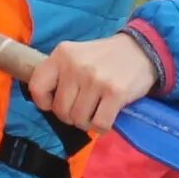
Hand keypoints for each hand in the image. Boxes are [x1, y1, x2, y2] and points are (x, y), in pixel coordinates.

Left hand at [27, 32, 157, 134]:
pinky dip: (102, 127)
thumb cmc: (104, 58)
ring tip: (96, 109)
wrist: (141, 50)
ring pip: (79, 120)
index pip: (37, 87)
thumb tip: (47, 103)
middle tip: (84, 107)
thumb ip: (59, 74)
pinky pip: (99, 125)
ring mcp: (95, 80)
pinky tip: (107, 116)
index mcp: (62, 54)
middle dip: (71, 116)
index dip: (45, 102)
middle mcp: (76, 66)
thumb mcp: (76, 55)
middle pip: (60, 110)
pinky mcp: (115, 93)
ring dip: (87, 122)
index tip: (57, 102)